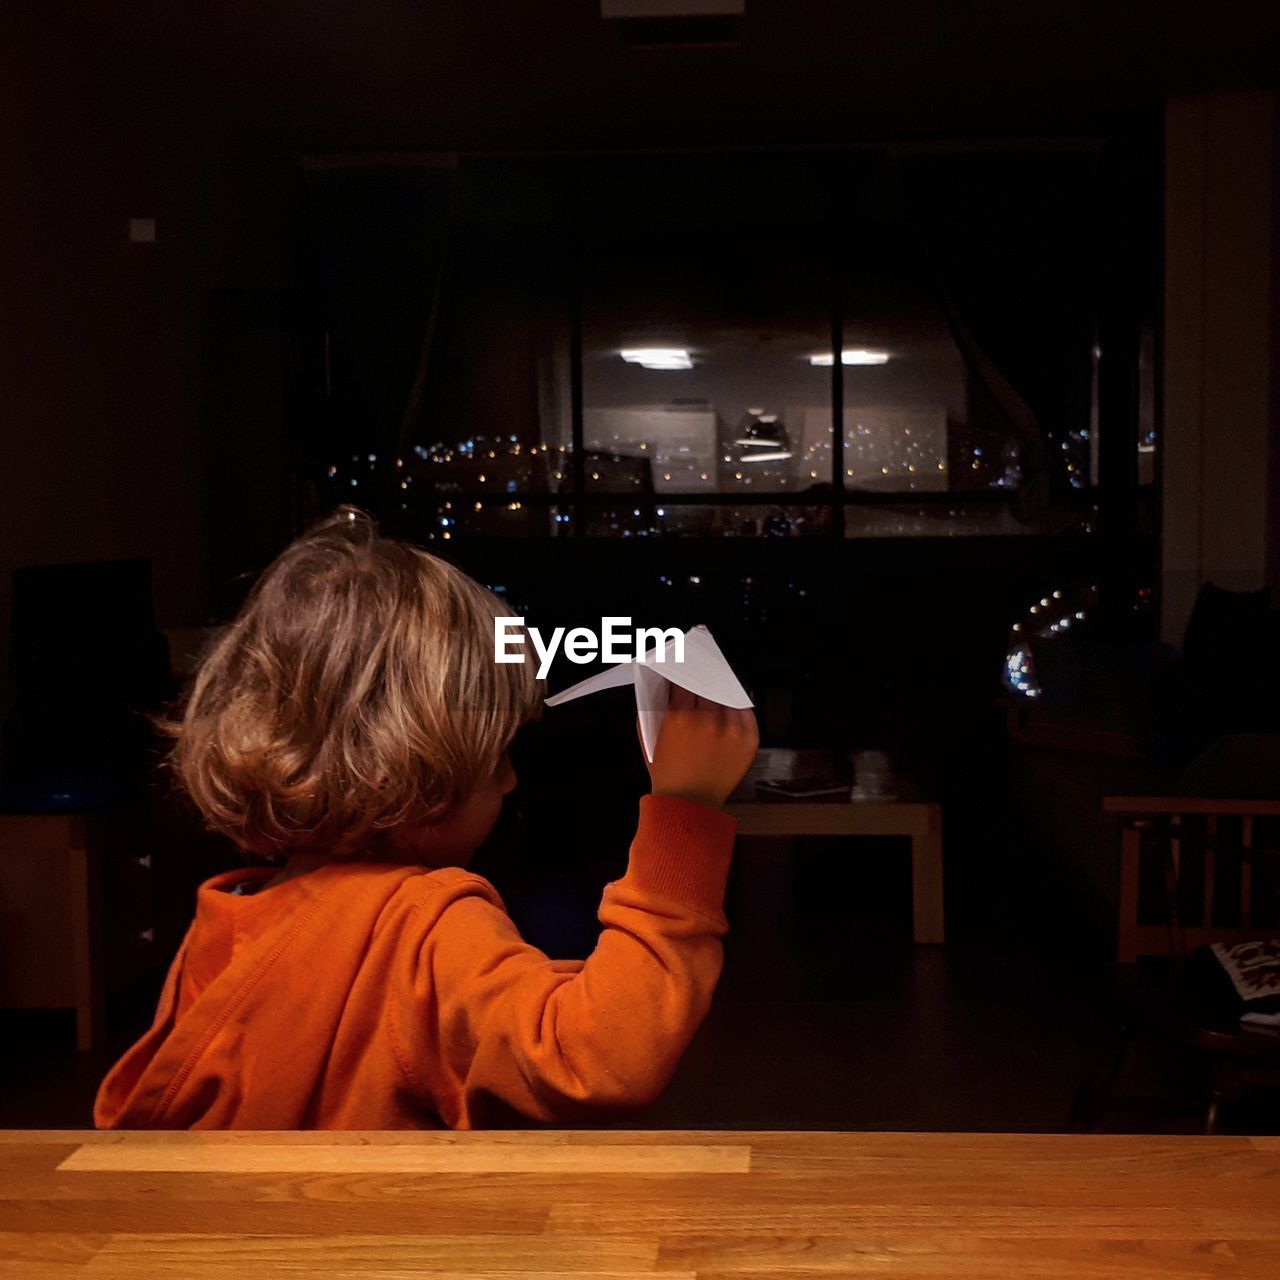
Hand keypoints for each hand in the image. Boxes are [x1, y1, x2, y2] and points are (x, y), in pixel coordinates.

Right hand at [645, 685, 758, 808]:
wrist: (689, 804)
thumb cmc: (667, 773)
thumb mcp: (648, 735)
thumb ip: (653, 704)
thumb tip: (665, 680)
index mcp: (679, 717)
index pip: (686, 679)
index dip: (685, 677)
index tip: (686, 677)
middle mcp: (707, 721)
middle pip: (709, 684)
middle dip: (702, 685)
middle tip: (699, 690)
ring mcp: (731, 731)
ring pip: (728, 695)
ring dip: (720, 696)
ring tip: (712, 707)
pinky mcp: (748, 740)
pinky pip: (746, 712)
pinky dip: (737, 710)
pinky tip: (726, 718)